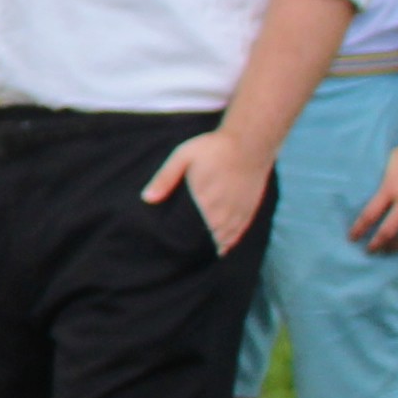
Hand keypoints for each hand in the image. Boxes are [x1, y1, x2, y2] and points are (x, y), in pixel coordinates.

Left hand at [140, 127, 273, 252]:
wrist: (250, 141)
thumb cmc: (213, 148)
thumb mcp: (183, 157)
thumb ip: (165, 178)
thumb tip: (146, 198)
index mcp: (205, 201)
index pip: (193, 232)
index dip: (185, 243)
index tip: (174, 249)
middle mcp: (223, 211)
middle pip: (210, 238)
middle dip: (200, 247)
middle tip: (184, 256)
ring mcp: (239, 211)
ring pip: (227, 237)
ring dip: (216, 245)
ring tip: (203, 254)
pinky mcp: (250, 207)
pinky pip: (241, 231)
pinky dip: (232, 240)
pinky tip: (224, 246)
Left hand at [355, 132, 397, 250]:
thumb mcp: (388, 164)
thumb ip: (381, 184)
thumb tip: (364, 198)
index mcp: (391, 187)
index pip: (369, 215)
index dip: (359, 229)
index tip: (352, 238)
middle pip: (388, 231)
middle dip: (376, 244)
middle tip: (369, 250)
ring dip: (397, 246)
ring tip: (389, 249)